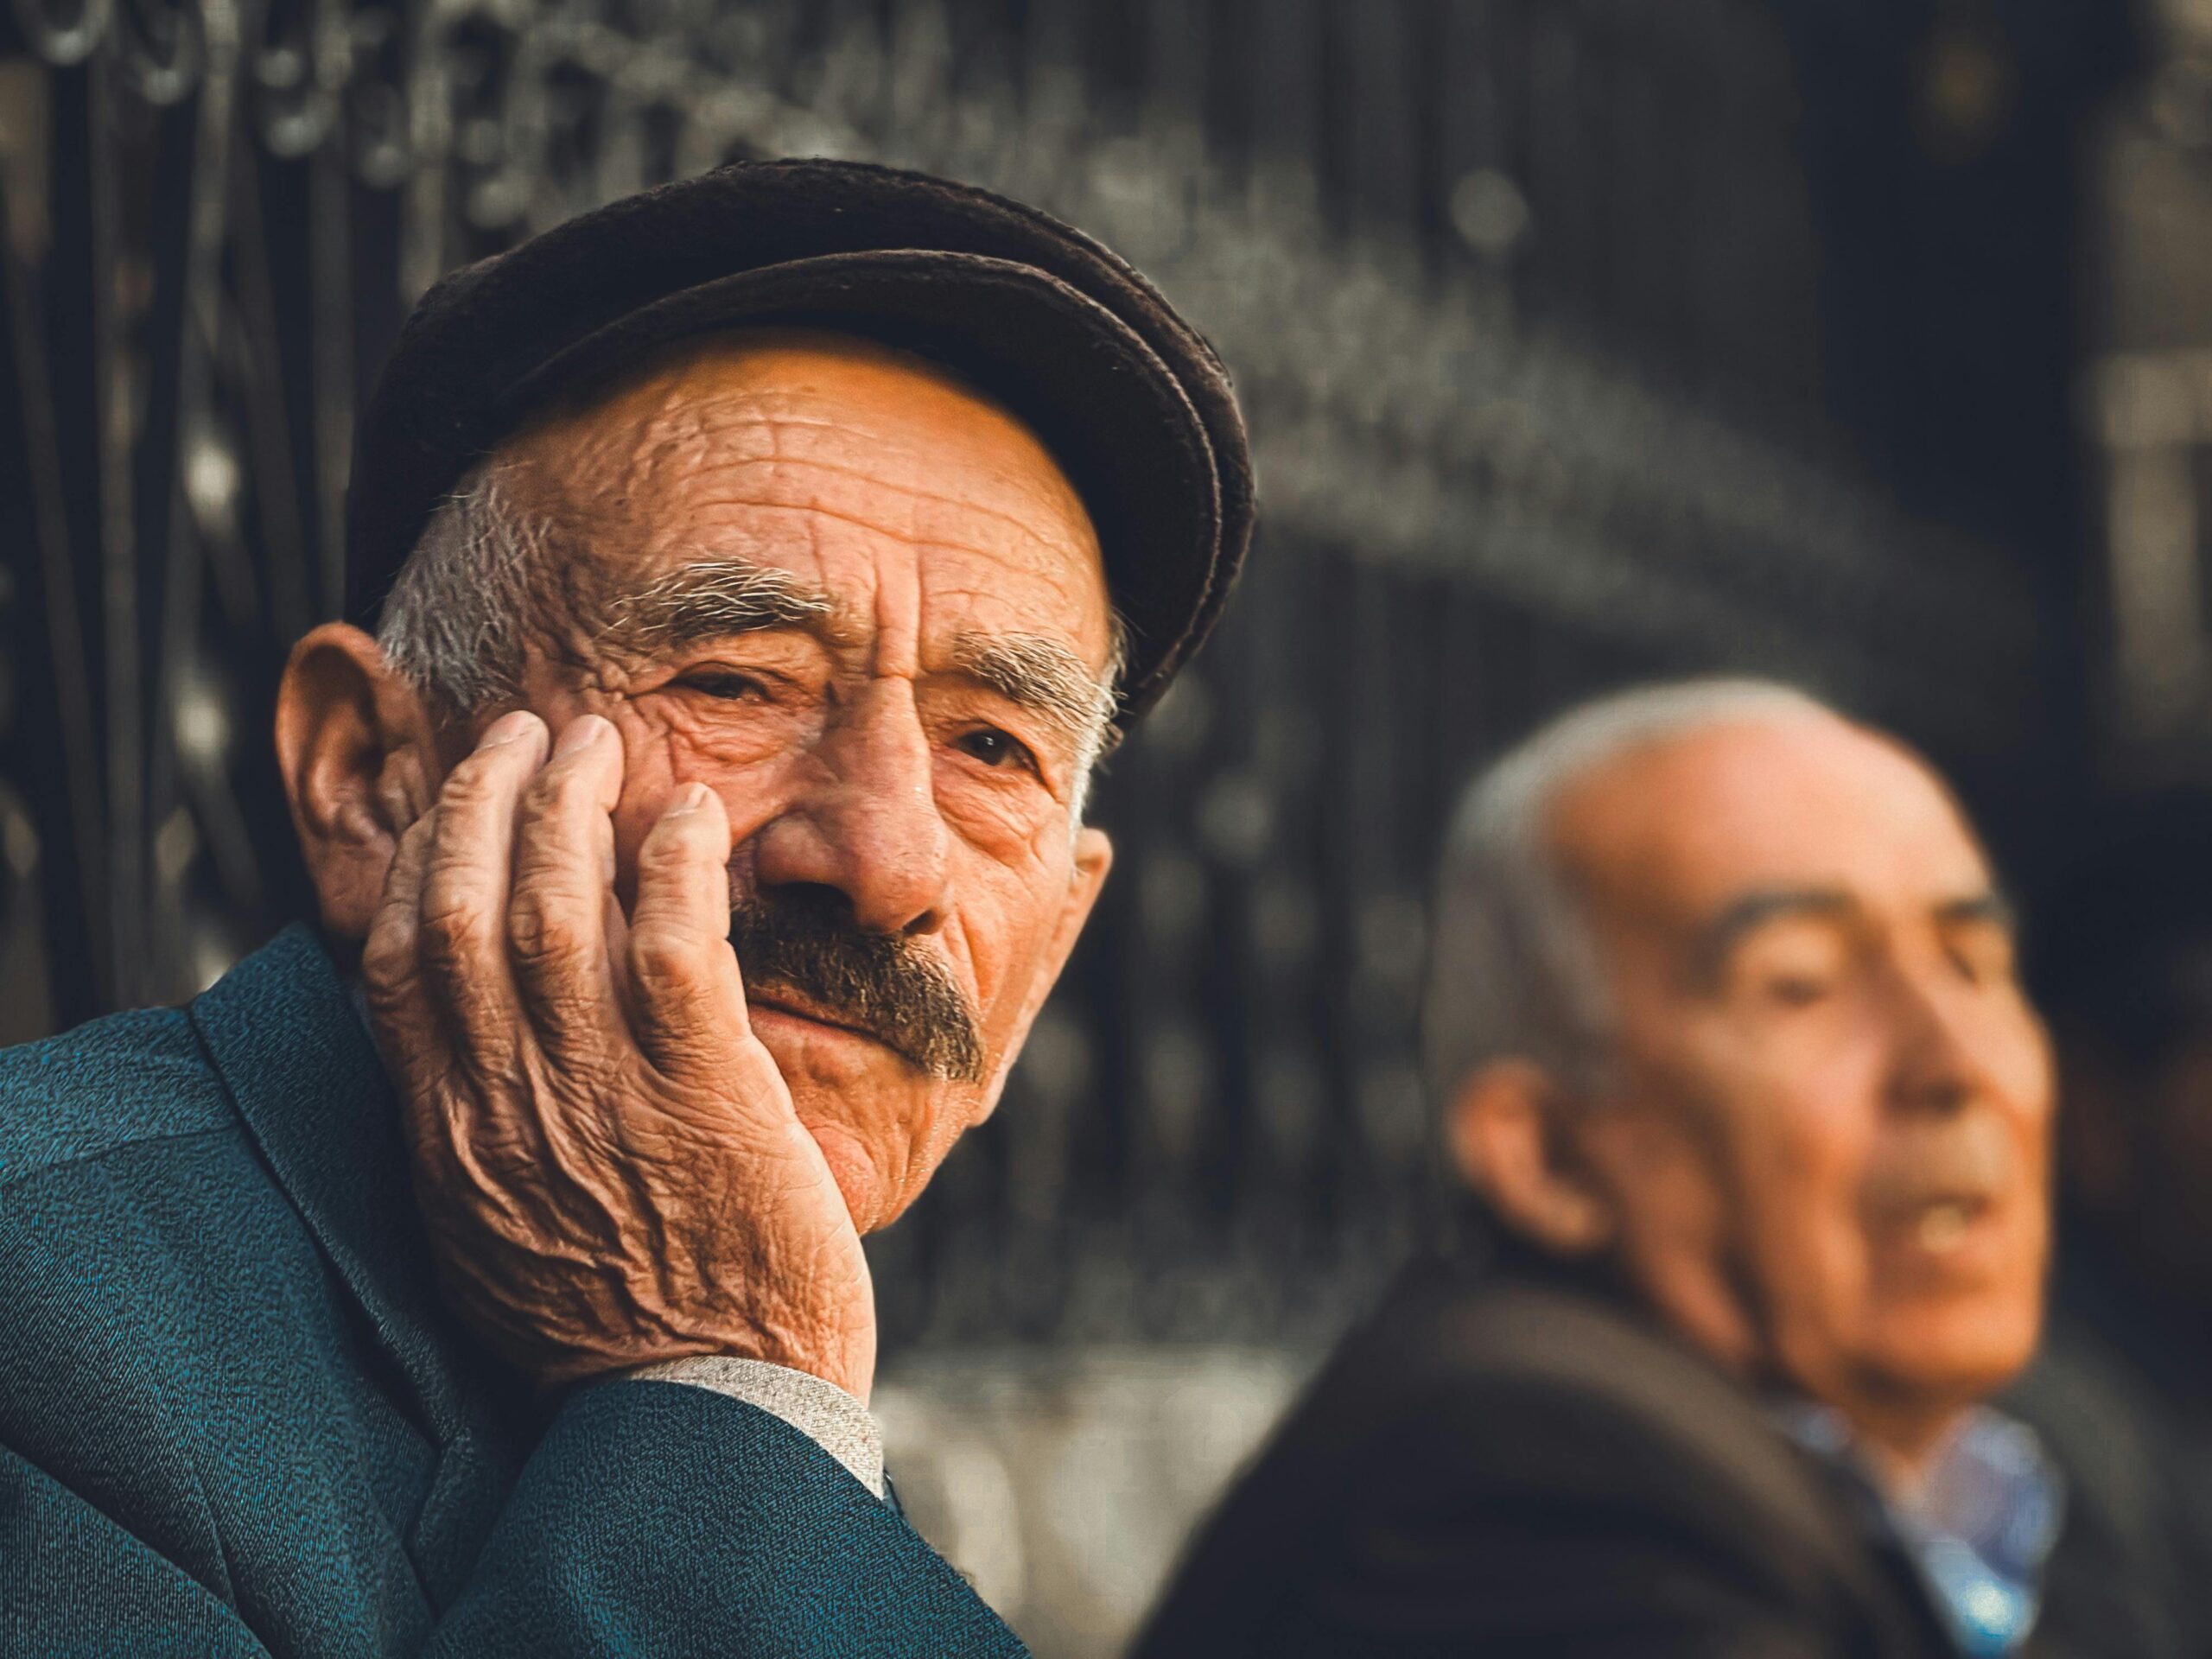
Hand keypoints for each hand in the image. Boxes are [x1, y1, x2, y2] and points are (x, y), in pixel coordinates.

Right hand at [361, 710, 876, 1400]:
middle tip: (525, 732)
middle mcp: (502, 1101)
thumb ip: (481, 1130)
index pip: (399, 960)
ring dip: (570, 802)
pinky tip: (692, 814)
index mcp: (446, 1135)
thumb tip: (480, 1044)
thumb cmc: (621, 1326)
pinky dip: (674, 864)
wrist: (709, 1412)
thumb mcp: (501, 1233)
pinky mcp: (701, 1091)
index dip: (419, 857)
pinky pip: (671, 943)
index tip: (452, 798)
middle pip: (461, 904)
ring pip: (552, 904)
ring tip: (596, 740)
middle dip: (484, 797)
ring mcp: (598, 1092)